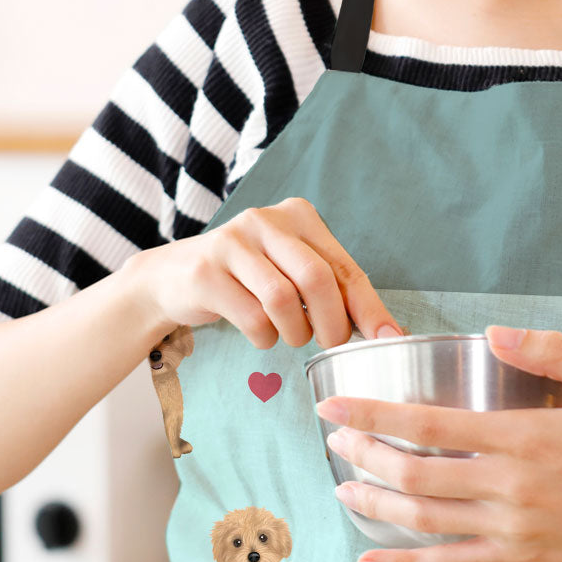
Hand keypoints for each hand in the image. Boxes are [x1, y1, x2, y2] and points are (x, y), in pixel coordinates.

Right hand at [123, 197, 404, 349]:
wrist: (172, 278)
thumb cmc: (247, 279)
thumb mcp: (291, 270)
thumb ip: (333, 288)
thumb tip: (386, 331)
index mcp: (298, 216)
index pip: (345, 267)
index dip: (369, 308)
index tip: (390, 339)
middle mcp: (266, 220)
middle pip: (317, 279)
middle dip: (333, 324)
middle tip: (331, 344)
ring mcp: (232, 242)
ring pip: (283, 300)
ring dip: (295, 333)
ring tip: (291, 337)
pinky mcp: (206, 272)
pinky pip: (252, 318)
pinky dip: (264, 338)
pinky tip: (261, 334)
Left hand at [317, 325, 561, 561]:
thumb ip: (552, 351)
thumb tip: (493, 333)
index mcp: (526, 439)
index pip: (429, 425)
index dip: (373, 415)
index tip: (332, 405)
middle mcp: (510, 488)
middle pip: (414, 474)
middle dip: (364, 455)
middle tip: (333, 438)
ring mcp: (512, 530)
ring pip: (424, 520)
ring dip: (375, 504)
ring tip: (342, 488)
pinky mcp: (522, 558)